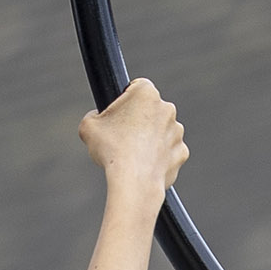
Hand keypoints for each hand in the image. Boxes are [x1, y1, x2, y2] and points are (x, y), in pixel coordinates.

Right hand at [79, 77, 187, 194]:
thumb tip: (98, 117)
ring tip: (132, 153)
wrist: (134, 181)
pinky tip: (144, 165)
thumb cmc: (111, 150)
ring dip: (150, 139)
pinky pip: (168, 152)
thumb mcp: (88, 126)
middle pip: (150, 110)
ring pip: (161, 131)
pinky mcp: (181, 152)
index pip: (136, 88)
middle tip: (122, 136)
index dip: (124, 101)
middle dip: (139, 120)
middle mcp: (167, 108)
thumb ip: (94, 115)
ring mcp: (177, 131)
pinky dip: (159, 157)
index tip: (118, 114)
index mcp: (146, 93)